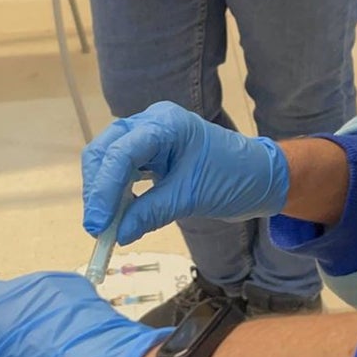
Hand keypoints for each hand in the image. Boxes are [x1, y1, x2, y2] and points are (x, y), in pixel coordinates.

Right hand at [83, 101, 289, 243]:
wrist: (259, 177)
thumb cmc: (234, 177)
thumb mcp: (191, 197)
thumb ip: (150, 212)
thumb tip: (118, 233)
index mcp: (165, 124)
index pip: (121, 153)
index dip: (104, 189)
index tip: (98, 224)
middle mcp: (151, 123)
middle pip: (106, 151)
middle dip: (98, 189)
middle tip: (97, 227)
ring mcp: (149, 136)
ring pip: (109, 160)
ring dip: (103, 192)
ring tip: (105, 225)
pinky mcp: (150, 153)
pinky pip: (122, 170)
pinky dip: (116, 193)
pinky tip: (118, 214)